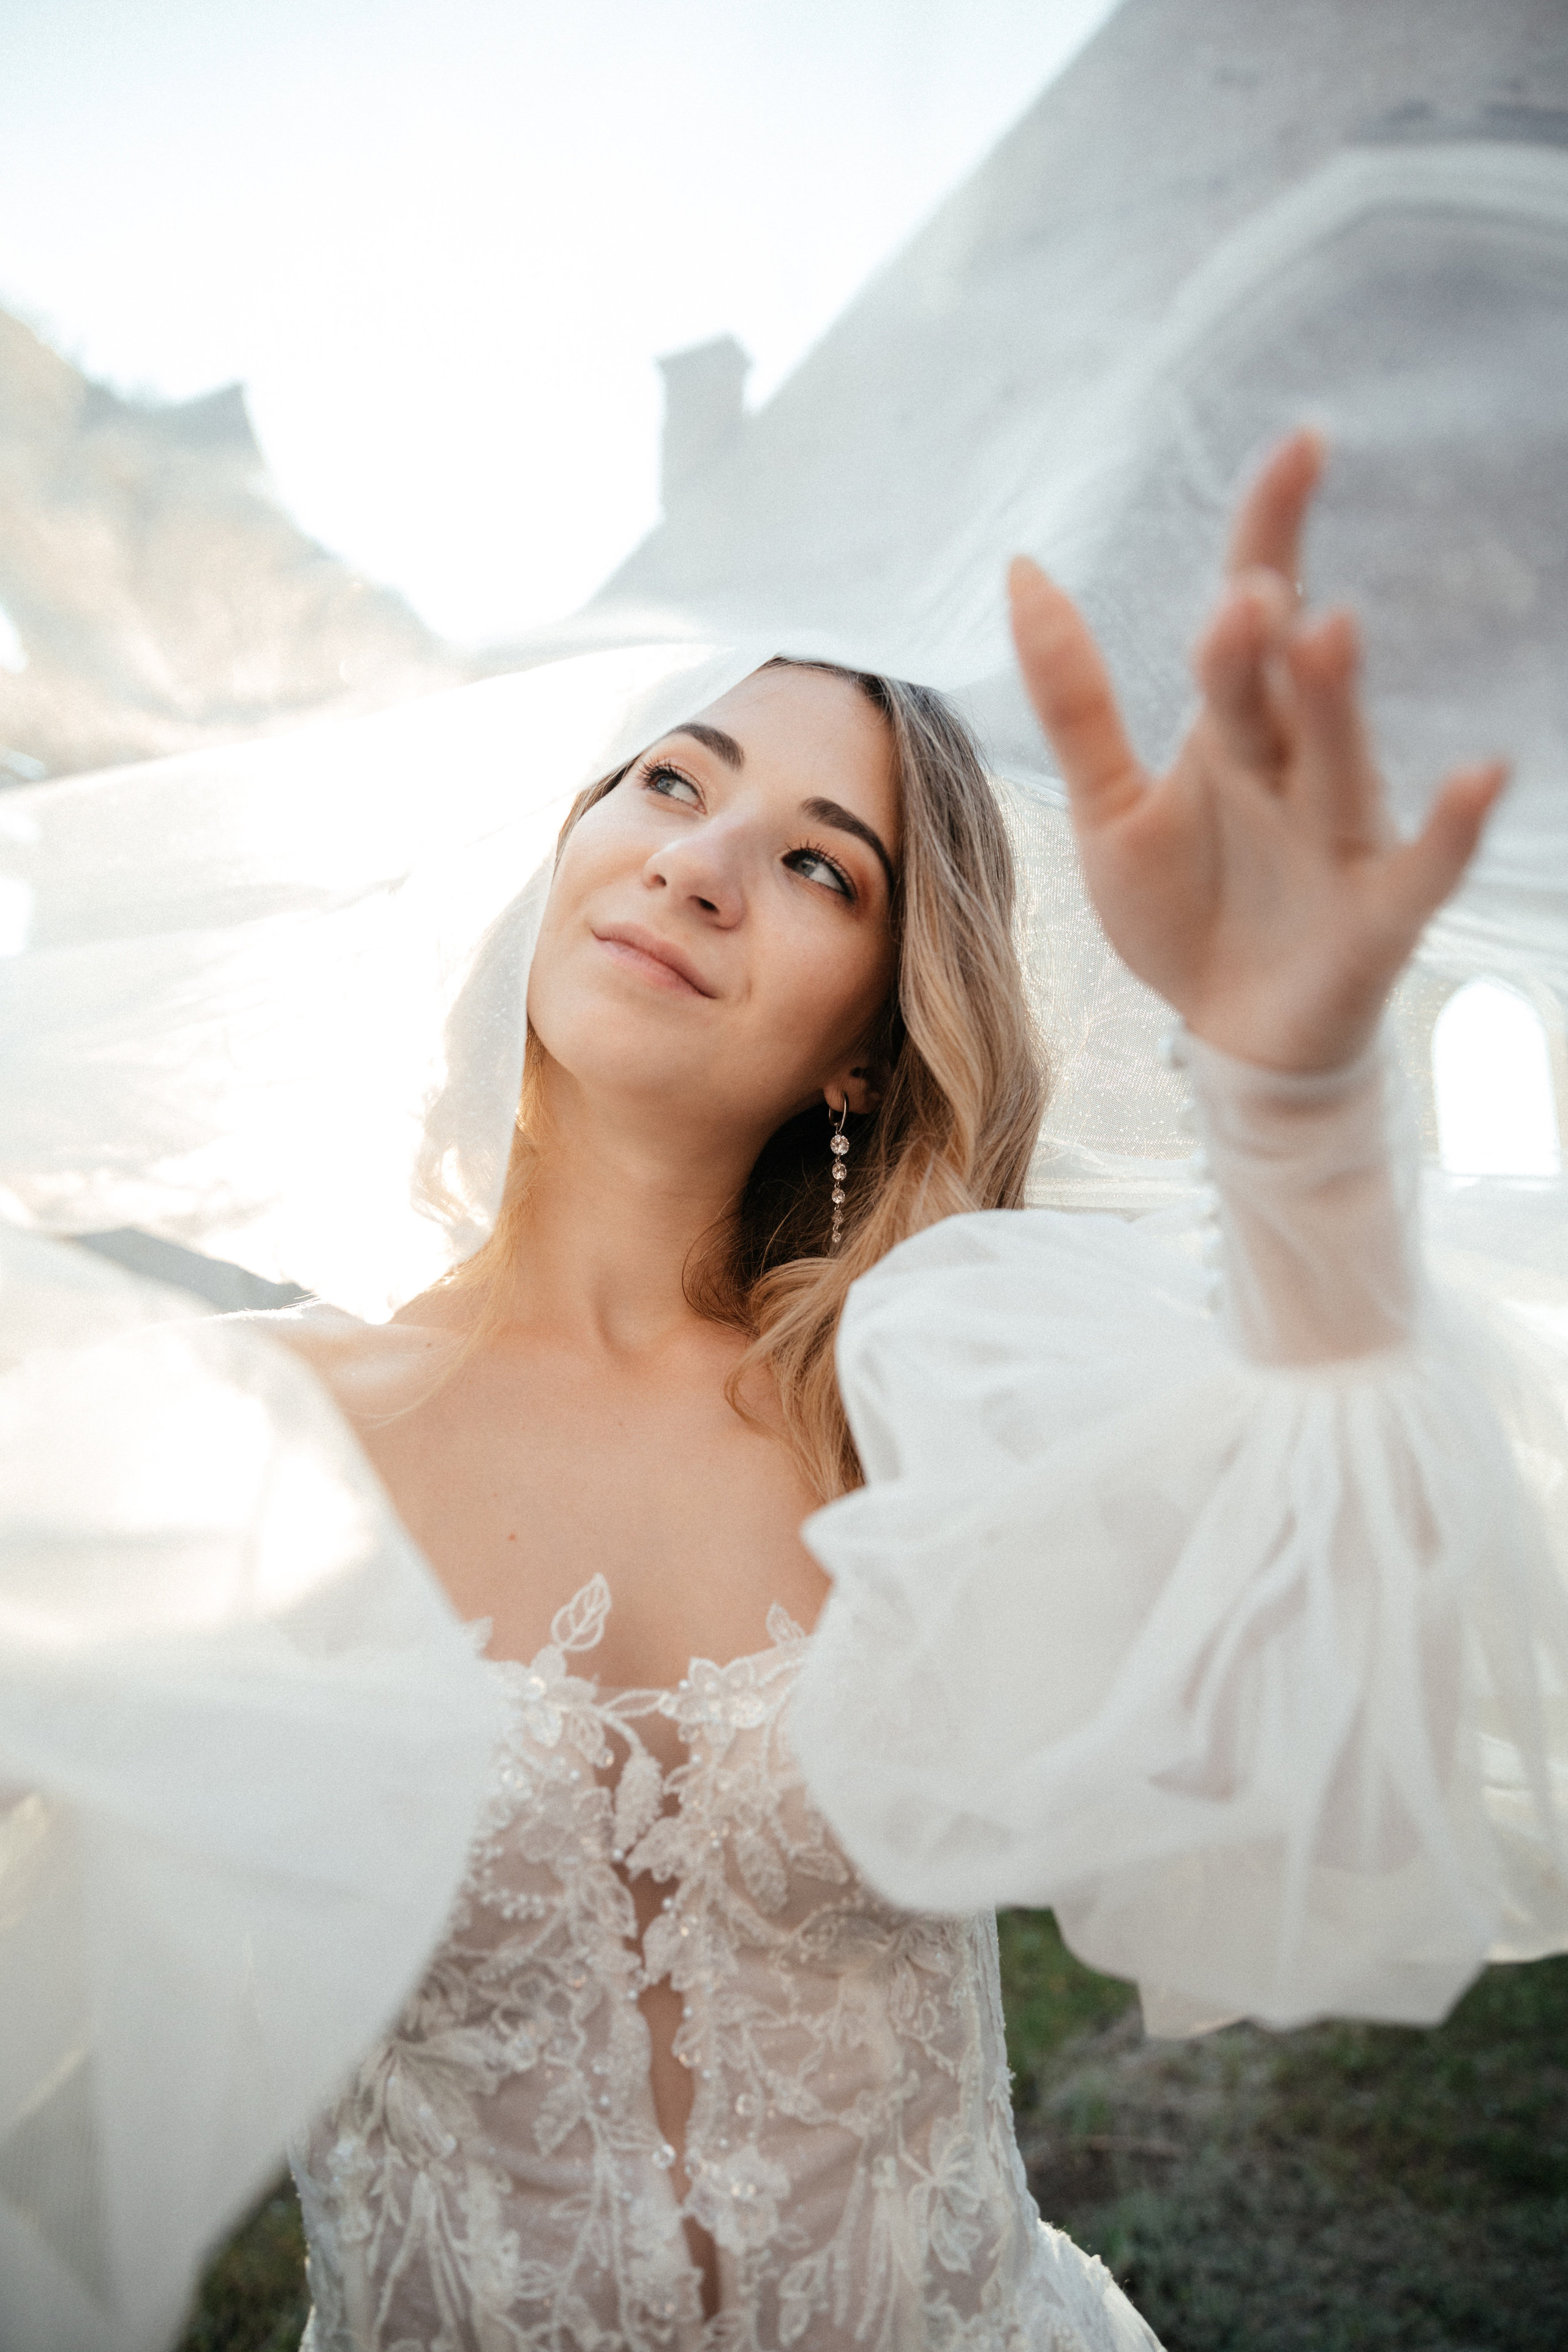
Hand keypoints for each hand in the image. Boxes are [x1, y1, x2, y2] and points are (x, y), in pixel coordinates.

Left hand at [1008, 429, 1507, 1073]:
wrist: (1229, 1033)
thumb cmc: (1184, 910)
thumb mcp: (1107, 804)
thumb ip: (1074, 697)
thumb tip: (1020, 567)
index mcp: (1234, 729)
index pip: (1256, 610)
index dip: (1274, 528)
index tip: (1301, 441)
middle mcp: (1296, 765)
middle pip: (1281, 687)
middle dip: (1265, 642)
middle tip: (1248, 591)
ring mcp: (1344, 835)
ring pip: (1341, 758)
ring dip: (1337, 700)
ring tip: (1329, 632)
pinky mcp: (1377, 911)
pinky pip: (1425, 863)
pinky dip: (1452, 824)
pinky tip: (1479, 775)